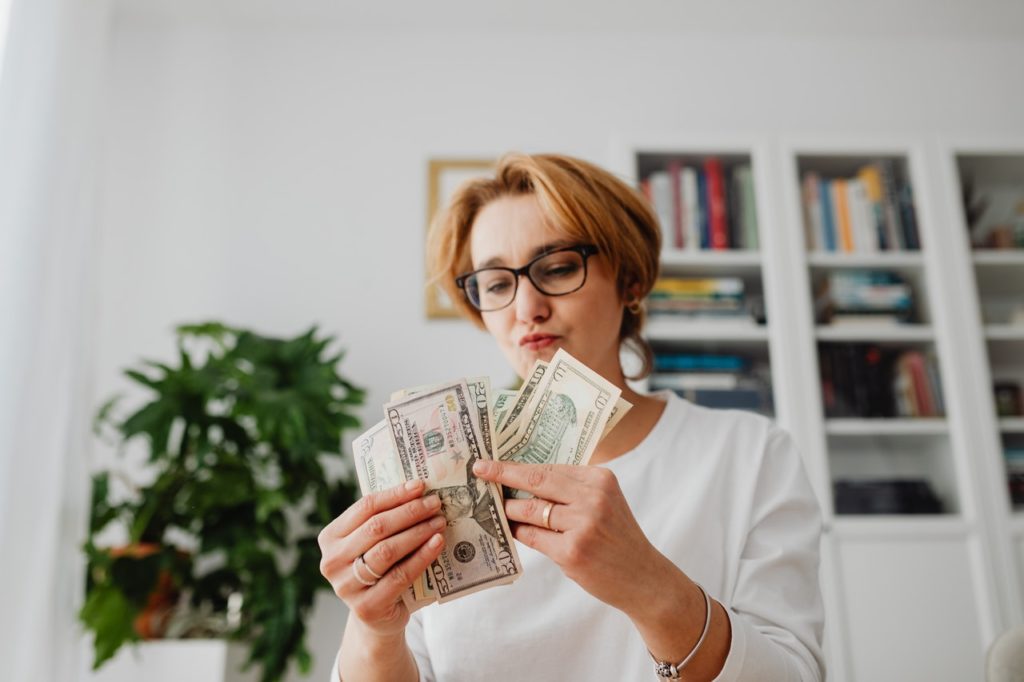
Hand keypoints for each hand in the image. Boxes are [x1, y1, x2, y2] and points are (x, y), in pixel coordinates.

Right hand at [318, 480, 445, 637]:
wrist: (376, 618)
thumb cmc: (379, 571)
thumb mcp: (372, 545)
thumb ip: (385, 522)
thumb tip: (419, 491)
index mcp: (330, 538)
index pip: (364, 508)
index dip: (394, 494)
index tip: (420, 485)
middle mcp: (332, 561)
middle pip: (376, 528)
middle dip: (409, 512)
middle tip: (434, 503)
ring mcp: (346, 587)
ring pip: (387, 551)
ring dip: (417, 532)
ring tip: (439, 522)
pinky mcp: (366, 607)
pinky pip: (399, 576)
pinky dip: (422, 557)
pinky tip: (437, 544)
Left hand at [472, 459, 675, 615]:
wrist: (643, 578)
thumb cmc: (618, 538)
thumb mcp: (606, 502)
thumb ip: (573, 489)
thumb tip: (523, 480)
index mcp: (600, 479)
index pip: (549, 467)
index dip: (517, 465)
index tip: (491, 462)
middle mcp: (593, 498)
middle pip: (536, 480)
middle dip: (502, 474)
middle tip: (479, 471)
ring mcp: (583, 525)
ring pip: (529, 510)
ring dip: (509, 510)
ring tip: (498, 510)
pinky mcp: (572, 552)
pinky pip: (533, 537)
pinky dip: (520, 533)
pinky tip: (514, 531)